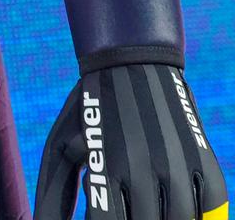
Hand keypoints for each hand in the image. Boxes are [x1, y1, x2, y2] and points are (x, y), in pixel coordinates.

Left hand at [35, 64, 226, 218]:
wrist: (132, 60)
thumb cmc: (91, 108)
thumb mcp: (62, 143)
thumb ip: (53, 191)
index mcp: (106, 167)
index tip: (102, 217)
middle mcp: (144, 170)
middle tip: (127, 210)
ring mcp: (178, 168)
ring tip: (149, 208)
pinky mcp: (205, 163)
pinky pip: (210, 212)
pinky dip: (197, 218)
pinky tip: (174, 209)